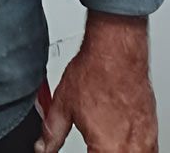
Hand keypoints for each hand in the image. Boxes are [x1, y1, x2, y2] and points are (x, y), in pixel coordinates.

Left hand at [35, 14, 156, 152]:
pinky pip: (145, 152)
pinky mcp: (152, 134)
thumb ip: (52, 133)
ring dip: (115, 151)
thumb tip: (42, 148)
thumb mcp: (63, 105)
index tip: (85, 149)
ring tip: (103, 139)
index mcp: (106, 149)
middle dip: (98, 152)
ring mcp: (145, 143)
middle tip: (92, 141)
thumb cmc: (96, 73)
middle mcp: (130, 150)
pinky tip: (119, 138)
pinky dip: (131, 149)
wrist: (117, 52)